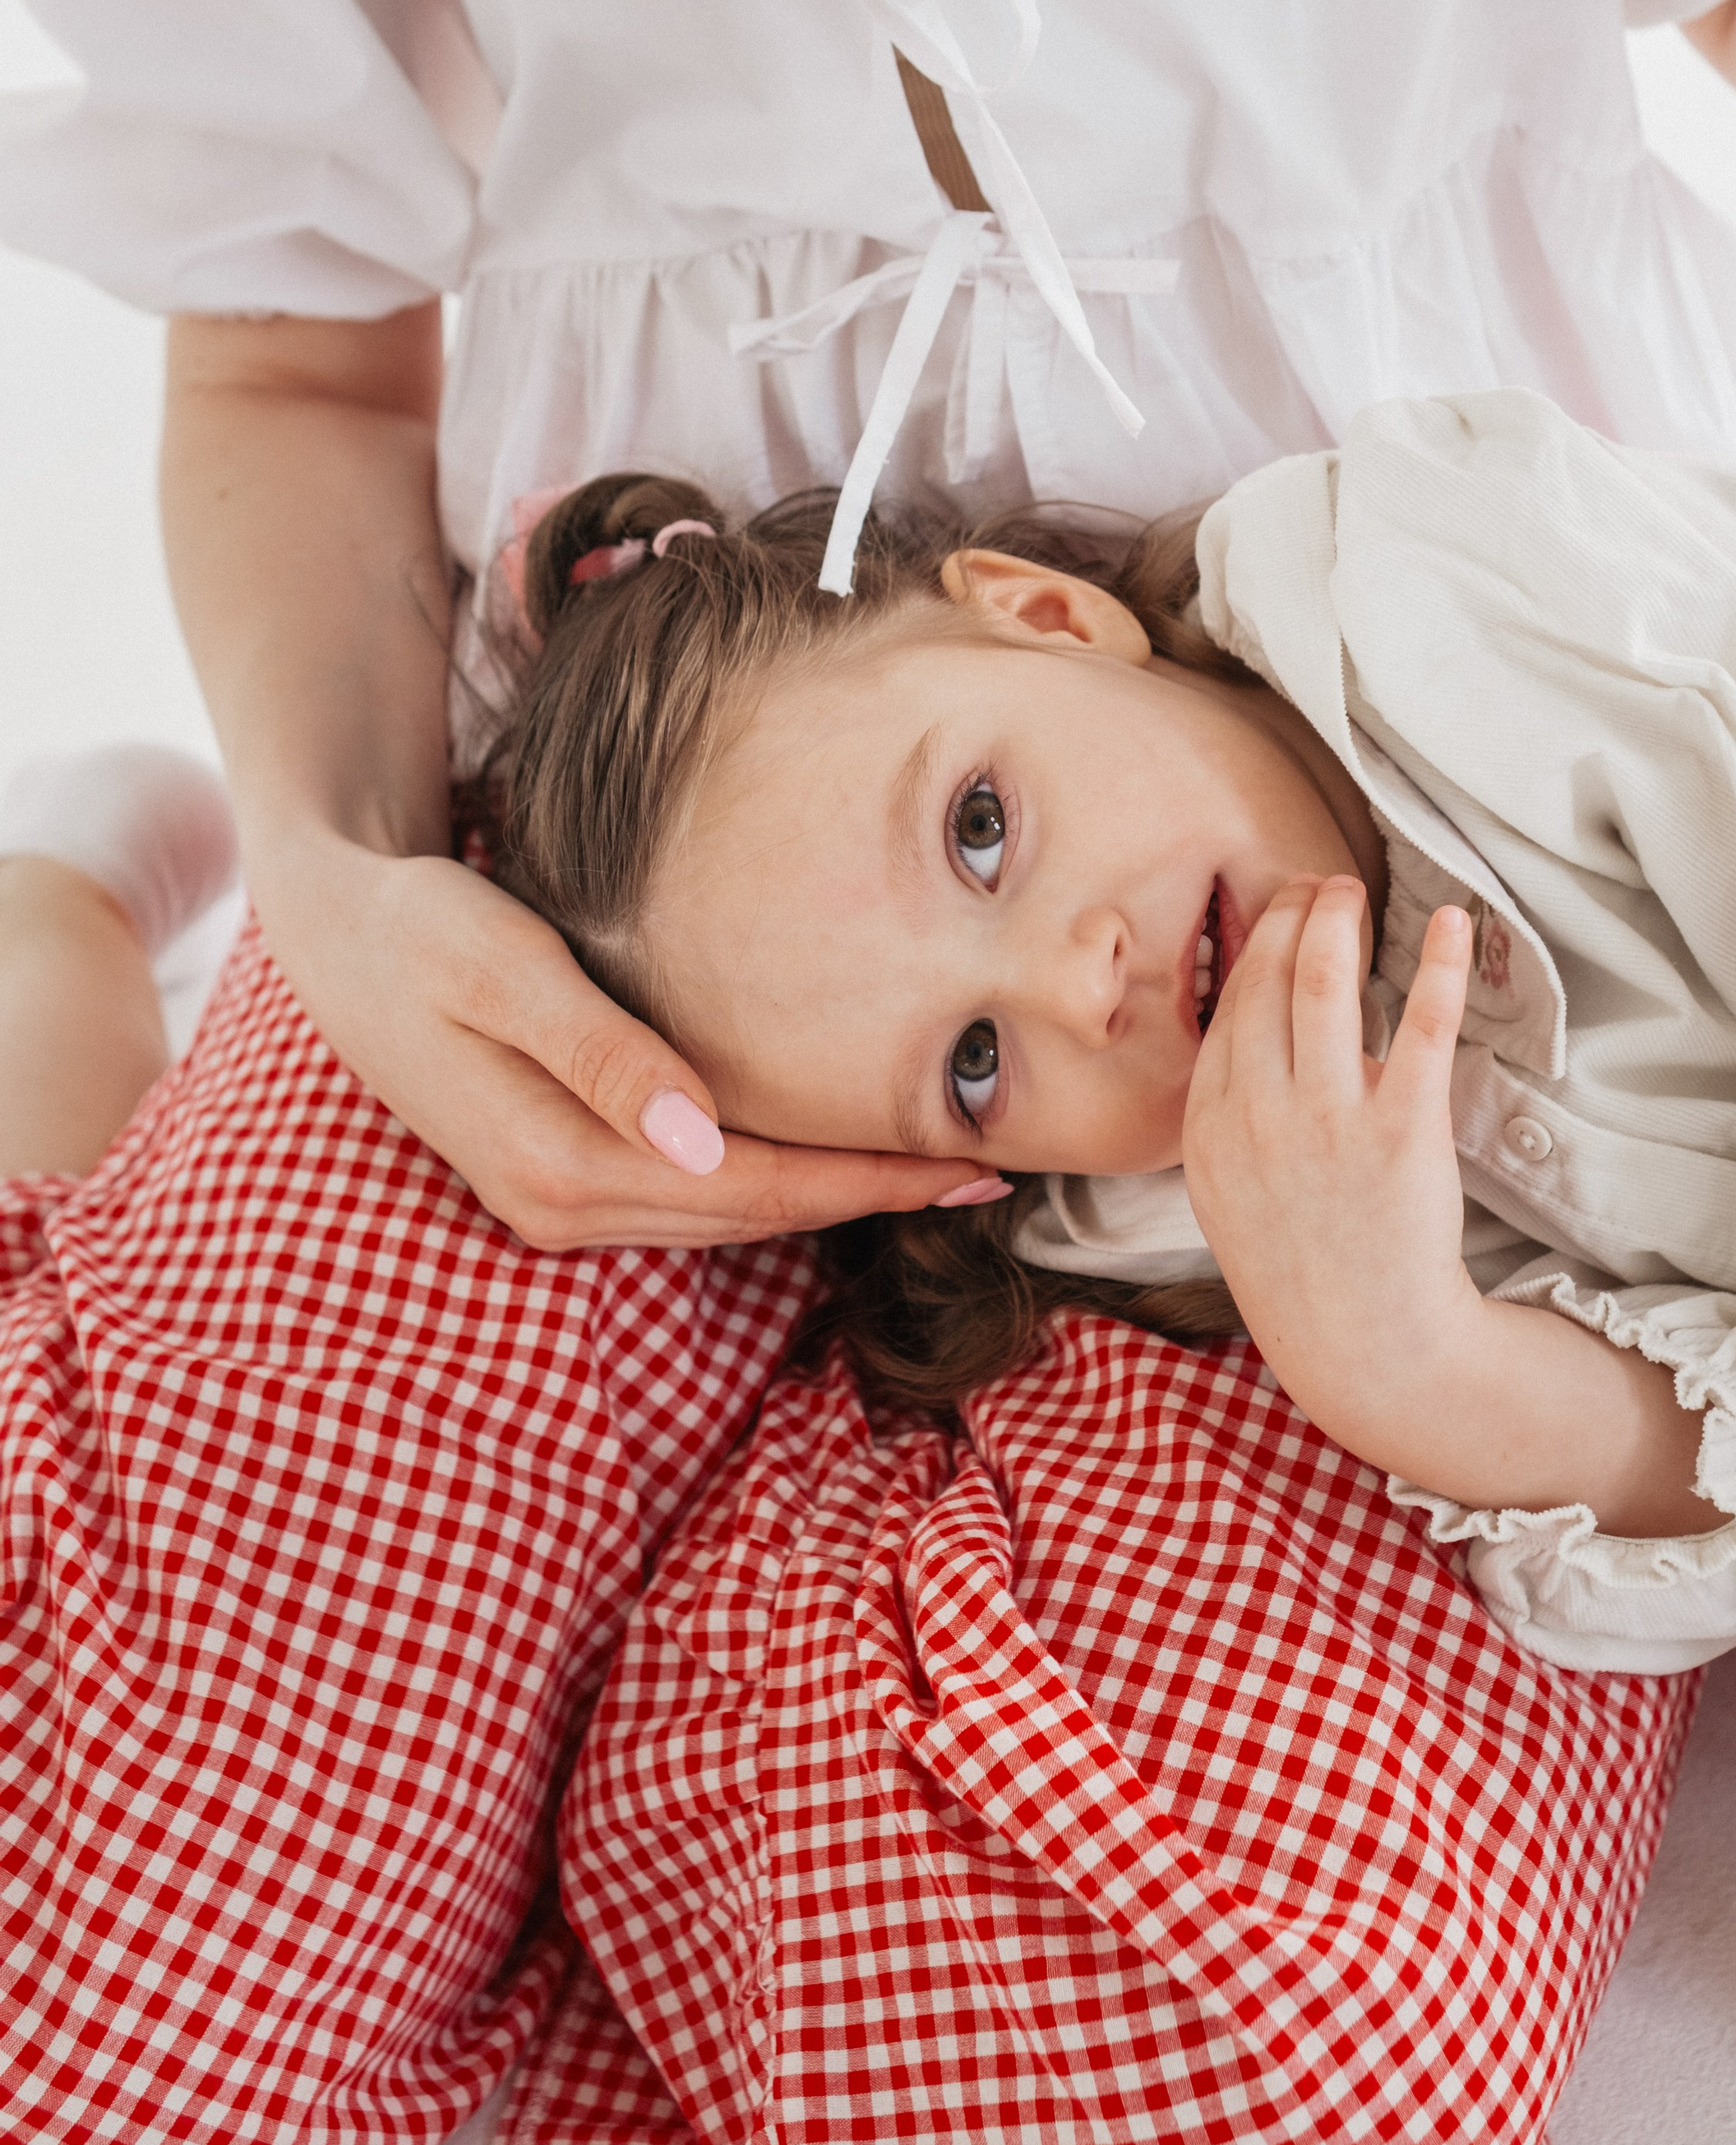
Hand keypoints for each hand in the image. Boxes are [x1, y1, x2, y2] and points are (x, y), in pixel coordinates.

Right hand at [256, 830, 985, 1248]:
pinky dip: (773, 1181)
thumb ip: (601, 1051)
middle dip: (871, 1199)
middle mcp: (563, 1206)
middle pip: (754, 1217)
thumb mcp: (499, 967)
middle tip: (989, 1176)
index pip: (751, 1190)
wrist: (336, 933)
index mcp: (558, 1164)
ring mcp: (560, 1202)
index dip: (864, 1182)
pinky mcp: (563, 1175)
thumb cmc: (420, 928)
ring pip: (730, 1216)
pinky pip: (696, 1196)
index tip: (965, 1169)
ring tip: (934, 1171)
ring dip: (830, 1197)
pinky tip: (830, 1155)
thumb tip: (697, 1140)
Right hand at [1181, 881, 1484, 1471]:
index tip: (1278, 912)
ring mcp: (1328, 1120)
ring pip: (1324, 983)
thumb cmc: (1300, 1270)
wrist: (1361, 1347)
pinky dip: (1436, 966)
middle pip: (1269, 980)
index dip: (1255, 946)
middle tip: (1319, 885)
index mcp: (1211, 1125)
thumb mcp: (1228, 1193)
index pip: (1230, 1008)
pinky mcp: (1403, 1131)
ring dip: (1337, 919)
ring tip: (1354, 889)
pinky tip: (1453, 923)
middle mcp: (1260, 1113)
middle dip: (1291, 914)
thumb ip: (1230, 1116)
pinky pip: (1419, 1028)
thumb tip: (1254, 1042)